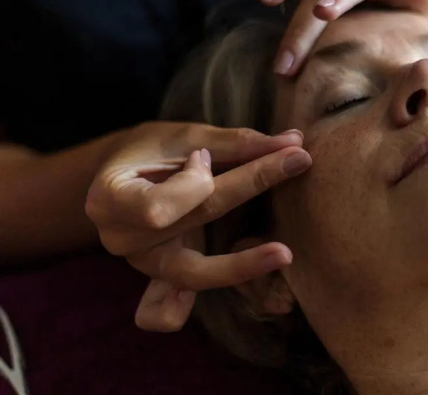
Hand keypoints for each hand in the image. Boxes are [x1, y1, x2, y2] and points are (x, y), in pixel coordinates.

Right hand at [85, 122, 310, 330]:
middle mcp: (121, 239)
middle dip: (248, 186)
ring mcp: (144, 264)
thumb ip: (235, 143)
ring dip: (240, 267)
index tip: (205, 157)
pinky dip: (190, 310)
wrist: (126, 176)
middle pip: (193, 221)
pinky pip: (169, 310)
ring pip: (192, 274)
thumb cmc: (152, 150)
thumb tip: (294, 141)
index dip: (192, 183)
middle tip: (299, 160)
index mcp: (109, 198)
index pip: (158, 206)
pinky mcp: (165, 278)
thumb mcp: (185, 137)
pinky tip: (242, 301)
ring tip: (285, 254)